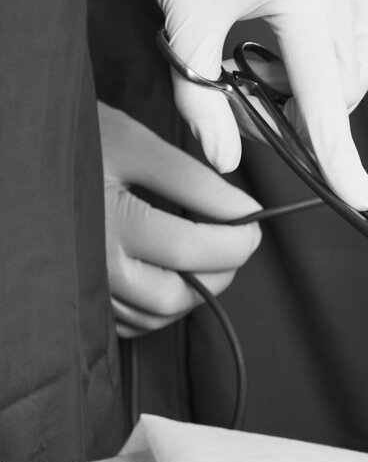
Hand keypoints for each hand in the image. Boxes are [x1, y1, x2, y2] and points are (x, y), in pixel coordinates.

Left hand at [39, 0, 367, 207]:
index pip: (325, 92)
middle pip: (342, 79)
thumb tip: (227, 159)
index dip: (340, 152)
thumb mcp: (180, 30)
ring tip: (257, 65)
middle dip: (304, 106)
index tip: (359, 199)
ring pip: (353, 56)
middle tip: (247, 100)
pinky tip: (280, 45)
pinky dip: (323, 52)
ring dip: (315, 80)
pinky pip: (353, 26)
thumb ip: (204, 100)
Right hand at [99, 102, 262, 338]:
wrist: (21, 152)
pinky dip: (162, 303)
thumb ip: (193, 181)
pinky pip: (132, 320)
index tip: (252, 219)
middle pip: (178, 293)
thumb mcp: (134, 144)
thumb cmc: (77, 141)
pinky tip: (168, 268)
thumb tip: (245, 211)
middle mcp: (92, 266)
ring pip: (157, 314)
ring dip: (195, 289)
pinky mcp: (80, 297)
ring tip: (204, 251)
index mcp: (107, 223)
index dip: (238, 238)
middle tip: (235, 238)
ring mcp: (84, 286)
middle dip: (221, 269)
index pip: (193, 249)